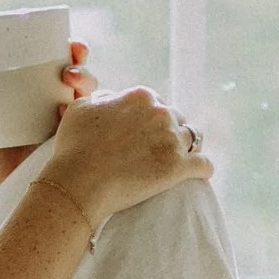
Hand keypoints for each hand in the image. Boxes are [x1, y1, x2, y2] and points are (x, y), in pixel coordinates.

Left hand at [0, 41, 94, 210]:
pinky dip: (91, 122)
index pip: (59, 62)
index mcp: (36, 91)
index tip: (69, 43)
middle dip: (83, 66)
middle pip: (80, 78)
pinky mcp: (77, 149)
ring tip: (71, 95)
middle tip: (71, 69)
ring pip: (91, 101)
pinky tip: (78, 121)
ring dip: (90, 91)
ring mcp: (70, 128)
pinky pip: (93, 132)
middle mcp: (57, 105)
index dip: (71, 50)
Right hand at [44, 84, 211, 221]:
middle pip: (176, 118)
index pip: (156, 102)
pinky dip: (203, 168)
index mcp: (141, 96)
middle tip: (160, 147)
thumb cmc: (74, 146)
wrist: (79, 181)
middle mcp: (161, 113)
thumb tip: (114, 99)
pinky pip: (204, 165)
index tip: (144, 132)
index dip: (150, 118)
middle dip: (169, 131)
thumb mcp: (81, 108)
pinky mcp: (179, 167)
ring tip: (182, 158)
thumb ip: (104, 98)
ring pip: (193, 138)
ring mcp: (172, 139)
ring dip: (188, 147)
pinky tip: (201, 173)